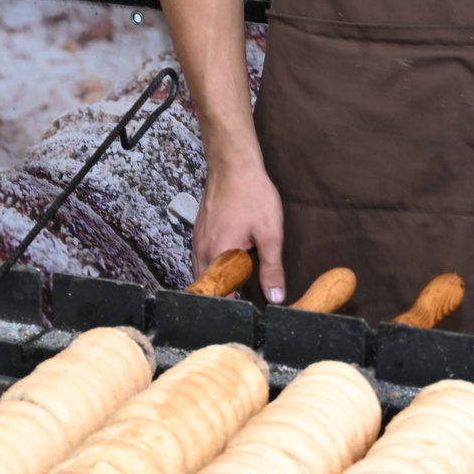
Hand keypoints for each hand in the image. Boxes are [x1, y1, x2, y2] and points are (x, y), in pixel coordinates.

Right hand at [194, 160, 287, 301]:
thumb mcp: (270, 234)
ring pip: (201, 272)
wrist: (234, 164)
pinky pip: (201, 258)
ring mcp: (198, 240)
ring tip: (235, 284)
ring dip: (216, 280)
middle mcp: (202, 249)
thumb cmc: (251, 194)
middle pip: (206, 286)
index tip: (245, 309)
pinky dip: (212, 266)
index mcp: (218, 254)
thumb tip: (276, 296)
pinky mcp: (199, 231)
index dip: (231, 305)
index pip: (218, 294)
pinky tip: (228, 261)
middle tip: (240, 298)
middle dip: (221, 295)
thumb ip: (272, 268)